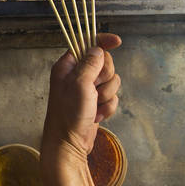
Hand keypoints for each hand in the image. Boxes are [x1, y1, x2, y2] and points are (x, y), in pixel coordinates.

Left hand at [42, 33, 121, 165]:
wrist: (68, 144)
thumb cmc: (68, 115)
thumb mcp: (79, 84)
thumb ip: (90, 63)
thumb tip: (98, 49)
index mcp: (67, 67)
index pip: (86, 44)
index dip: (102, 41)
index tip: (117, 41)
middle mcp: (77, 76)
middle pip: (104, 63)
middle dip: (105, 77)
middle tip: (94, 89)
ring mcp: (87, 90)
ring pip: (111, 81)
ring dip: (106, 95)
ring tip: (93, 105)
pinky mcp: (95, 102)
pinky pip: (112, 97)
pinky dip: (107, 107)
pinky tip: (96, 115)